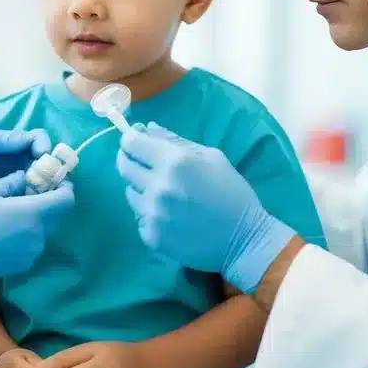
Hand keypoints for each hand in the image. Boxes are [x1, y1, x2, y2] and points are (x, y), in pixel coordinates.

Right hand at [0, 129, 50, 276]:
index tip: (51, 178)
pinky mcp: (24, 264)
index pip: (67, 198)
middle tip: (29, 190)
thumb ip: (10, 181)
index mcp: (32, 213)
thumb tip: (24, 176)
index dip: (64, 186)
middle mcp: (38, 234)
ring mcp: (32, 252)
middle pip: (58, 213)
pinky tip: (5, 228)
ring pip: (45, 228)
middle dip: (48, 199)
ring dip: (36, 216)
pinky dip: (27, 231)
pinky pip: (33, 241)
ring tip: (12, 209)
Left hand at [0, 129, 51, 216]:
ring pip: (43, 179)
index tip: (41, 155)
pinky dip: (39, 199)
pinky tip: (36, 203)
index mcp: (7, 144)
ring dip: (48, 183)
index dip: (43, 144)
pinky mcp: (15, 202)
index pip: (36, 138)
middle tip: (49, 177)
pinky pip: (34, 198)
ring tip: (43, 192)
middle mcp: (16, 161)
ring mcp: (17, 182)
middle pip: (45, 159)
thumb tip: (27, 139)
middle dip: (51, 166)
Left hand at [116, 122, 296, 294]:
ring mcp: (152, 214)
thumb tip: (146, 128)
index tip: (134, 141)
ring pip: (129, 192)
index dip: (130, 139)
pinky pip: (139, 216)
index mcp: (174, 162)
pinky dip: (149, 212)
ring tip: (163, 191)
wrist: (244, 239)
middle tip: (141, 162)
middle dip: (130, 160)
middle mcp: (158, 186)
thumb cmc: (231, 193)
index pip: (131, 143)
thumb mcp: (211, 157)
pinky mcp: (151, 236)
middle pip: (124, 166)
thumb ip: (175, 141)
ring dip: (141, 187)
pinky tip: (169, 214)